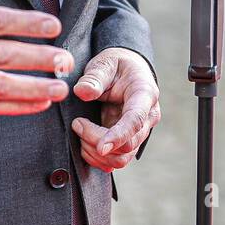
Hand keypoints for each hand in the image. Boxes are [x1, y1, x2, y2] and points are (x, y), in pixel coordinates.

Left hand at [71, 48, 159, 171]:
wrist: (125, 71)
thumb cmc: (116, 66)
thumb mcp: (105, 63)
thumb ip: (94, 77)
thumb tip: (82, 92)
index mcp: (144, 95)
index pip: (135, 121)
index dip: (118, 136)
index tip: (100, 147)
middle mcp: (147, 117)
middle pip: (127, 145)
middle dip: (96, 140)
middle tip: (77, 123)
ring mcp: (140, 132)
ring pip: (122, 158)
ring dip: (96, 154)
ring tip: (79, 132)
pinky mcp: (129, 141)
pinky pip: (117, 161)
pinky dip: (98, 160)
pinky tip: (85, 145)